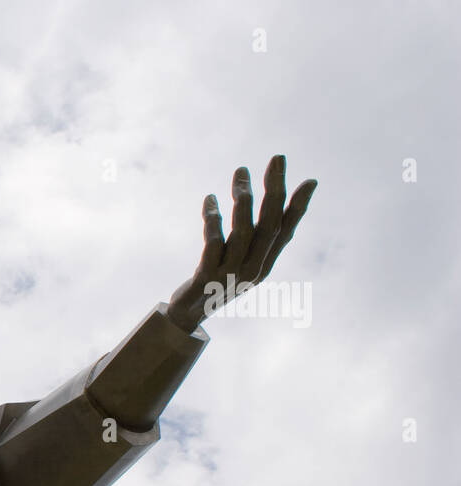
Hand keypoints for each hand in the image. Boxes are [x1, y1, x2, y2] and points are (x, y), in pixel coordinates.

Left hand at [166, 155, 315, 330]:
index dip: (298, 207)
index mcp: (265, 265)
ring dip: (242, 197)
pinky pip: (213, 242)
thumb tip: (276, 205)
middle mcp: (252, 270)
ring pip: (243, 231)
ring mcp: (230, 275)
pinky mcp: (207, 277)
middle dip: (274, 190)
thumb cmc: (217, 280)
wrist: (188, 314)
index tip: (310, 181)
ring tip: (241, 171)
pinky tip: (210, 199)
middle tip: (277, 159)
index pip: (286, 232)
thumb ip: (257, 237)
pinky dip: (212, 219)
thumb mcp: (242, 260)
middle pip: (269, 225)